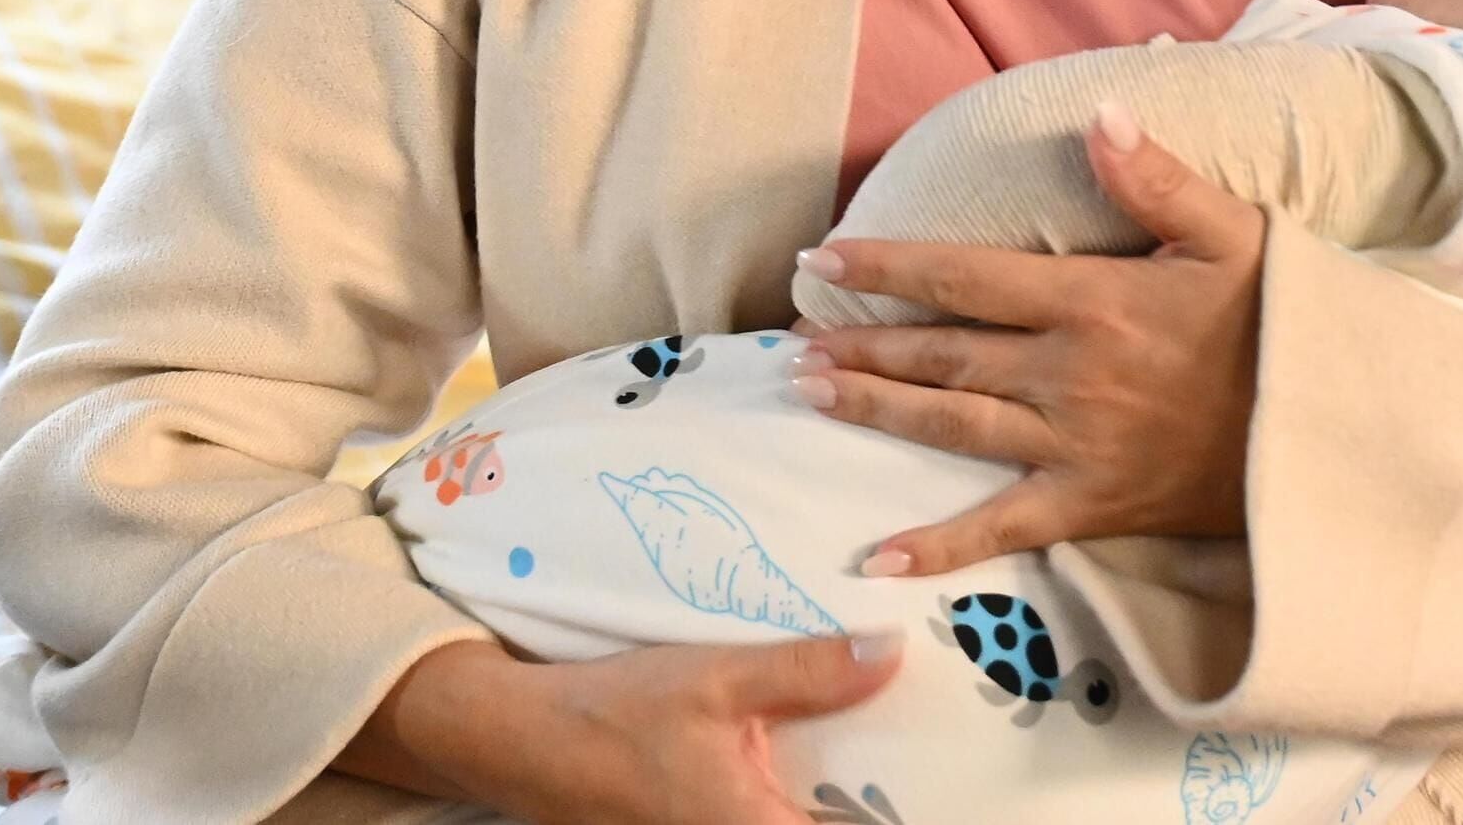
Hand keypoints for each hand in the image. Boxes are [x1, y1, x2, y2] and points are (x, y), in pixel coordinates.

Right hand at [366, 632, 905, 824]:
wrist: (518, 739)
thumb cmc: (615, 714)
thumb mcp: (718, 678)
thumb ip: (809, 670)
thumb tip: (893, 654)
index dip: (900, 810)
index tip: (944, 779)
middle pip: (831, 822)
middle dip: (872, 796)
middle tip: (917, 752)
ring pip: (799, 818)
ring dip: (833, 792)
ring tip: (877, 751)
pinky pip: (769, 815)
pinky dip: (795, 791)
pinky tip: (814, 755)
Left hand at [789, 110, 1264, 577]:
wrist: (1333, 436)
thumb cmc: (1283, 325)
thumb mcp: (1235, 235)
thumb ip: (1156, 179)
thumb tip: (1096, 116)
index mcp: (1094, 300)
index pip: (965, 277)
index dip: (889, 267)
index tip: (825, 258)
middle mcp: (1070, 374)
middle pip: (942, 354)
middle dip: (861, 343)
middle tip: (790, 339)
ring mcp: (1075, 445)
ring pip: (952, 425)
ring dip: (876, 410)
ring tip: (810, 394)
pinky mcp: (1091, 505)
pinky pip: (1002, 527)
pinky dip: (938, 546)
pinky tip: (876, 557)